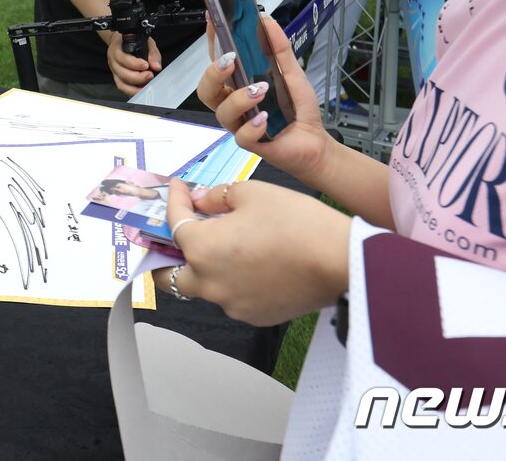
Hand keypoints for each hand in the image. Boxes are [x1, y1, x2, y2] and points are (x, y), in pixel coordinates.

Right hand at [107, 32, 161, 95]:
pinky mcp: (116, 79)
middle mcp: (113, 61)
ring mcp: (114, 71)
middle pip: (122, 73)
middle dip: (138, 77)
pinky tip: (141, 89)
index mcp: (117, 49)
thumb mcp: (146, 42)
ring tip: (147, 84)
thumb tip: (156, 67)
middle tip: (150, 75)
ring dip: (135, 87)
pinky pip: (123, 88)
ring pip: (121, 83)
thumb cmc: (134, 42)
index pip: (123, 58)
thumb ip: (153, 53)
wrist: (122, 43)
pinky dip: (132, 91)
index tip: (146, 65)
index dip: (135, 64)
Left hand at [156, 179, 349, 325]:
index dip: (175, 200)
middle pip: (170, 274)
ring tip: (218, 245)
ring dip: (202, 267)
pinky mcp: (255, 316)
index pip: (174, 222)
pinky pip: (230, 297)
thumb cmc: (298, 224)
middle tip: (175, 236)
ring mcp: (232, 304)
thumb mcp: (252, 193)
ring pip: (202, 287)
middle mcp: (210, 283)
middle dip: (166, 254)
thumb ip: (217, 196)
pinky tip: (247, 263)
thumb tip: (201, 201)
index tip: (179, 189)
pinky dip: (230, 280)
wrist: (339, 261)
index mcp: (202, 249)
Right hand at [196, 14, 333, 182]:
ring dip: (238, 98)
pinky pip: (242, 135)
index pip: (218, 59)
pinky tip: (265, 118)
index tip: (213, 20)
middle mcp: (233, 102)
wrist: (315, 141)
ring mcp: (239, 123)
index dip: (212, 41)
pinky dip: (252, 126)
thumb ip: (279, 49)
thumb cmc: (299, 109)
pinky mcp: (250, 142)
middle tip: (231, 61)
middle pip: (206, 88)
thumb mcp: (292, 73)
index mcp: (239, 83)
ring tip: (260, 91)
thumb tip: (267, 21)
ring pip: (222, 111)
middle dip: (213, 72)